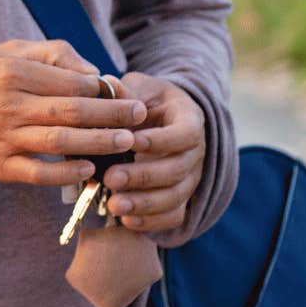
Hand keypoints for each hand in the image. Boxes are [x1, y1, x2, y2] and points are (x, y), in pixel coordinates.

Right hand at [0, 40, 148, 186]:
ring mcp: (0, 138)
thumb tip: (92, 73)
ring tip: (126, 142)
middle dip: (112, 114)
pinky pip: (36, 174)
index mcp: (11, 72)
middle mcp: (7, 105)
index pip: (68, 80)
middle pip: (72, 111)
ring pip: (60, 142)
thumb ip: (50, 55)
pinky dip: (65, 173)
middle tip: (140, 115)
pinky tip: (88, 169)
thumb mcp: (5, 51)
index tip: (124, 91)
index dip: (101, 87)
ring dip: (98, 143)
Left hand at [101, 72, 204, 231]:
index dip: (159, 141)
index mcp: (190, 120)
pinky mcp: (181, 199)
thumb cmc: (144, 100)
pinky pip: (173, 216)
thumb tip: (109, 84)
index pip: (185, 134)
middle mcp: (196, 153)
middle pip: (178, 170)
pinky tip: (126, 221)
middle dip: (143, 177)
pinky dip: (151, 222)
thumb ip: (125, 91)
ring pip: (175, 197)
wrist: (160, 119)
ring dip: (144, 204)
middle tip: (110, 178)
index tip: (129, 142)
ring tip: (113, 205)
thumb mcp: (138, 88)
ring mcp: (191, 179)